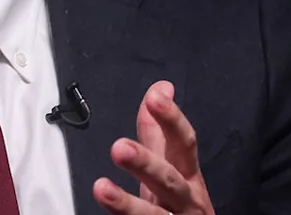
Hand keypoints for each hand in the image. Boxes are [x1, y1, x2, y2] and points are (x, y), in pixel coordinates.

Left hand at [93, 81, 213, 214]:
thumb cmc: (179, 200)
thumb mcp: (171, 163)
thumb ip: (159, 130)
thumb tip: (161, 88)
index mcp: (188, 173)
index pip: (183, 142)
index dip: (171, 120)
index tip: (154, 98)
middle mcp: (187, 198)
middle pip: (169, 180)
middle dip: (146, 163)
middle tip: (120, 147)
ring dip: (128, 203)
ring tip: (102, 189)